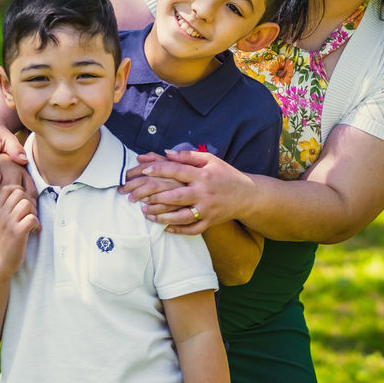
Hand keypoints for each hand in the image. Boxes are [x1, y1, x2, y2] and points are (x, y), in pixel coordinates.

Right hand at [0, 185, 39, 277]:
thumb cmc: (3, 243)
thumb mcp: (1, 223)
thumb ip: (8, 210)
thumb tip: (25, 199)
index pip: (9, 188)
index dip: (21, 192)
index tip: (24, 205)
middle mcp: (2, 214)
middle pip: (20, 192)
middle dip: (29, 201)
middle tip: (30, 215)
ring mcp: (9, 223)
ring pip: (27, 203)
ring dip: (34, 212)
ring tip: (31, 223)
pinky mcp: (17, 233)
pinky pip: (32, 218)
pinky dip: (37, 224)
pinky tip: (33, 231)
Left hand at [124, 150, 254, 235]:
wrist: (247, 195)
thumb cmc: (225, 174)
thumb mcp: (210, 160)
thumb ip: (188, 156)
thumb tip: (166, 153)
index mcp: (203, 175)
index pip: (177, 171)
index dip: (159, 170)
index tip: (142, 171)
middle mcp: (204, 193)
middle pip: (175, 196)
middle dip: (153, 197)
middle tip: (135, 197)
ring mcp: (207, 209)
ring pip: (181, 216)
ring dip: (161, 216)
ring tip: (145, 213)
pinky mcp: (210, 222)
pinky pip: (191, 229)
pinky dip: (177, 229)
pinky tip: (164, 227)